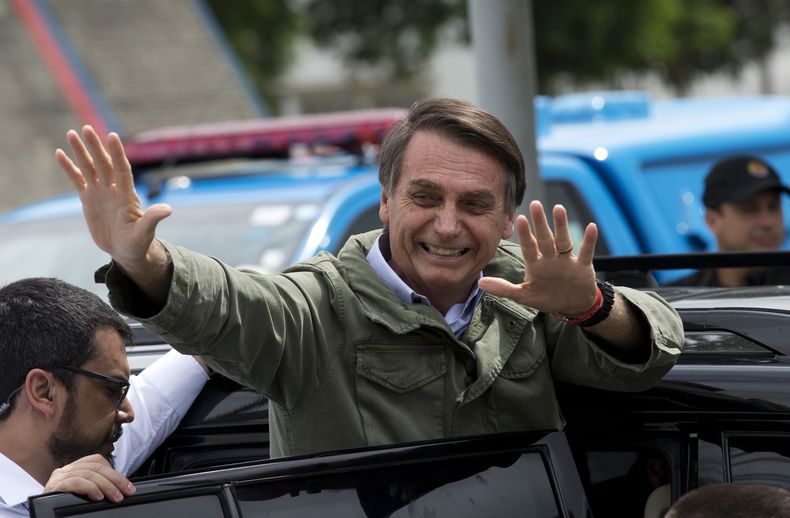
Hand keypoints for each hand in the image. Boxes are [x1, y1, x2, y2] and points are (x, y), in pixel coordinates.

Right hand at [44, 454, 135, 502]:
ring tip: (116, 497)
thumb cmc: (66, 505)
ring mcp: (58, 477)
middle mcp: (65, 470)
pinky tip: (98, 497)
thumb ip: (97, 485)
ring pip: (89, 474)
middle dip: (115, 480)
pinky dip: (90, 488)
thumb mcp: (83, 493)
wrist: (45, 515)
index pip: (97, 461)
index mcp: (74, 468)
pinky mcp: (53, 487)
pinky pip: (75, 482)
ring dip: (106, 486)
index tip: (128, 486)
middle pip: (96, 468)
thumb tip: (122, 488)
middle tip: (127, 492)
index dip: (115, 473)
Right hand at [55, 125, 171, 268]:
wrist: (125, 251)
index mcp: (127, 195)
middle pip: (103, 163)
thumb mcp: (145, 233)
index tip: (112, 137)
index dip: (117, 154)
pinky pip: (77, 179)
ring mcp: (100, 192)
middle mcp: (113, 189)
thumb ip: (152, 219)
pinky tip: (60, 154)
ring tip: (72, 133)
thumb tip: (167, 209)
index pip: (122, 169)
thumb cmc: (138, 243)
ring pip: (89, 167)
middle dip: (95, 147)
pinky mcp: (88, 199)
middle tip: (86, 128)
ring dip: (81, 151)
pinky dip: (69, 167)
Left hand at [479, 200, 597, 315]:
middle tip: (535, 204)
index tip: (518, 218)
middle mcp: (550, 257)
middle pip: (544, 238)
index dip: (524, 234)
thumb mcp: (524, 295)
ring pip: (564, 240)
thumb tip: (480, 284)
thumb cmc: (546, 297)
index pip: (528, 246)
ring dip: (561, 225)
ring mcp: (566, 260)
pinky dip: (589, 240)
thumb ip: (504, 288)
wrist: (572, 305)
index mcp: (535, 263)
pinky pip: (586, 251)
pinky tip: (591, 227)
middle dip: (540, 222)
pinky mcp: (582, 266)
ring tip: (558, 208)